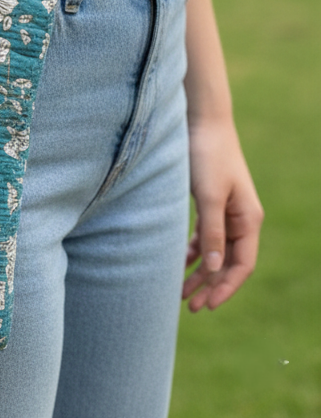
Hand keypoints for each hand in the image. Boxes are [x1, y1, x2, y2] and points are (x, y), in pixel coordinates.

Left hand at [183, 116, 263, 311]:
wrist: (202, 121)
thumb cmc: (208, 155)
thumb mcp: (208, 196)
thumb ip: (211, 232)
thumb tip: (212, 268)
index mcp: (248, 219)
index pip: (242, 265)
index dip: (226, 287)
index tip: (208, 306)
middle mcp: (240, 218)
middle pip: (227, 262)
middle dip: (210, 285)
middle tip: (190, 307)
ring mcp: (226, 210)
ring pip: (214, 251)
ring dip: (200, 271)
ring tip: (181, 292)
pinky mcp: (209, 201)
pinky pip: (204, 235)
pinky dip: (193, 250)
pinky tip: (180, 262)